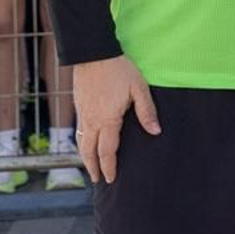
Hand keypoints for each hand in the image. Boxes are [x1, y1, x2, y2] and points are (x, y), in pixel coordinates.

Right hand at [72, 55, 160, 183]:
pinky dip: (82, 142)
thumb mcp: (139, 89)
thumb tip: (155, 132)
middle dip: (94, 167)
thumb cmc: (119, 70)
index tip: (111, 178)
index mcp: (108, 120)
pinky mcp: (79, 106)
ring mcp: (83, 114)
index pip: (107, 151)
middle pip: (89, 151)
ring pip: (81, 142)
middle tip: (98, 179)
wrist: (93, 54)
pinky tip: (86, 143)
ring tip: (91, 166)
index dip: (109, 166)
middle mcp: (92, 121)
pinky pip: (79, 131)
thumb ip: (146, 112)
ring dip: (86, 157)